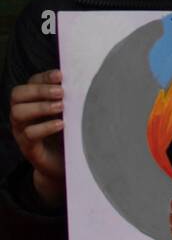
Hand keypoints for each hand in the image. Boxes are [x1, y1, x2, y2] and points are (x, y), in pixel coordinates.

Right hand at [9, 69, 64, 204]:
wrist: (63, 164)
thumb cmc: (68, 134)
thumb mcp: (71, 113)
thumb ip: (72, 99)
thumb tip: (86, 82)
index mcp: (32, 101)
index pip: (30, 82)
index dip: (43, 77)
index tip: (61, 75)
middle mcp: (22, 114)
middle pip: (18, 94)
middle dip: (39, 90)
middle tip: (61, 92)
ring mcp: (21, 130)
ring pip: (18, 112)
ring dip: (40, 107)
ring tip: (61, 107)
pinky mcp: (27, 146)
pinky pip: (29, 134)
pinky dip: (44, 127)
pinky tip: (60, 124)